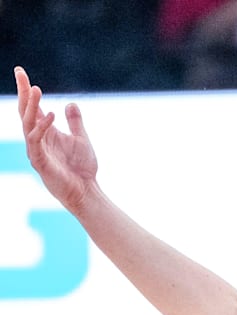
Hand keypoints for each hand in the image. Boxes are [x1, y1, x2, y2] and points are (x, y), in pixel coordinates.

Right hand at [14, 66, 99, 213]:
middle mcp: (37, 138)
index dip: (25, 90)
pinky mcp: (39, 161)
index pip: (31, 107)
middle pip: (25, 111)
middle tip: (20, 73)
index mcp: (45, 132)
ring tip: (35, 89)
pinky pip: (36, 140)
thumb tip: (71, 103)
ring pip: (28, 123)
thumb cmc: (82, 168)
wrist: (86, 190)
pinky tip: (51, 115)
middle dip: (22, 92)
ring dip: (31, 106)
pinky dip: (42, 127)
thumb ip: (75, 122)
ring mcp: (36, 149)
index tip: (21, 71)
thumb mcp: (81, 139)